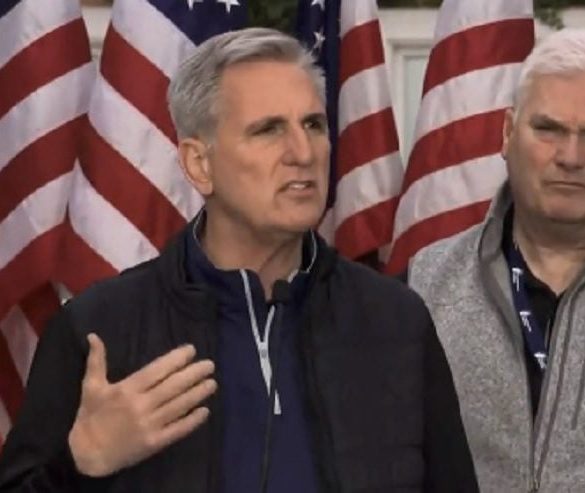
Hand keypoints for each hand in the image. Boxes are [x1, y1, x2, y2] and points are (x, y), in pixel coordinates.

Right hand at [68, 333, 215, 476]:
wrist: (86, 455)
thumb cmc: (91, 417)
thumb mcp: (91, 386)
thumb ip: (96, 360)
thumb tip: (93, 335)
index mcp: (127, 389)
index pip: (157, 370)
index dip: (176, 359)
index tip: (192, 350)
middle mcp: (140, 405)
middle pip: (172, 386)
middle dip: (193, 373)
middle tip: (210, 364)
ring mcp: (149, 425)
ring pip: (178, 406)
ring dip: (197, 394)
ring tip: (212, 383)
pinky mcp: (154, 443)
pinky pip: (177, 430)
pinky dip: (192, 421)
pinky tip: (205, 411)